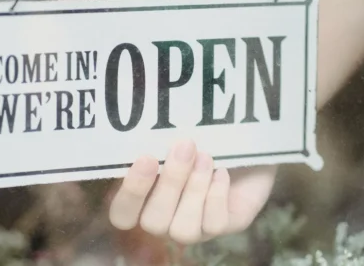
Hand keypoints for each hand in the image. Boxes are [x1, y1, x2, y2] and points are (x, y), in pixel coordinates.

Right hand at [108, 139, 275, 244]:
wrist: (241, 139)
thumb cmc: (196, 134)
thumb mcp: (172, 135)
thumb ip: (154, 142)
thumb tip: (143, 133)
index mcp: (141, 198)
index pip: (122, 214)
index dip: (131, 193)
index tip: (146, 158)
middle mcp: (163, 219)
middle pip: (152, 223)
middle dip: (170, 184)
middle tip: (185, 147)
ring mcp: (192, 227)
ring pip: (183, 230)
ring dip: (194, 191)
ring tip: (206, 157)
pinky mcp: (222, 225)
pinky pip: (214, 224)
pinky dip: (217, 195)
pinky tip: (222, 171)